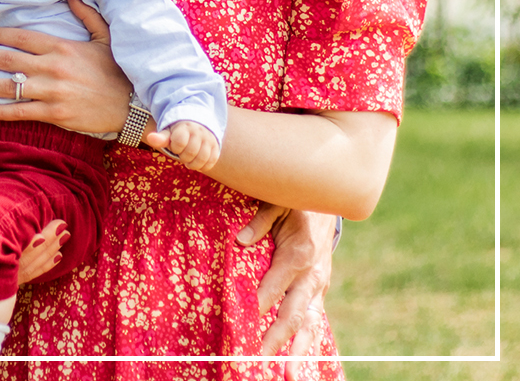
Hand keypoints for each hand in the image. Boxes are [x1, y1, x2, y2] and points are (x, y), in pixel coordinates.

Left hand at [0, 0, 131, 134]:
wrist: (132, 105)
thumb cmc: (118, 71)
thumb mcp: (105, 37)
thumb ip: (87, 14)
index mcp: (61, 46)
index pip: (22, 37)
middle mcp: (52, 67)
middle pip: (7, 60)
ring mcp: (51, 92)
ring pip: (8, 86)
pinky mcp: (54, 114)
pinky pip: (20, 112)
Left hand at [144, 120, 219, 171]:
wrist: (196, 126)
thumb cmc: (178, 133)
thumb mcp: (168, 133)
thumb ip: (160, 138)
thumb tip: (150, 138)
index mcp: (185, 127)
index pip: (179, 141)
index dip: (175, 148)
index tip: (175, 146)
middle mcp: (199, 132)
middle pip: (191, 152)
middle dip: (183, 157)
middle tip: (182, 154)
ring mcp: (209, 140)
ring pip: (202, 158)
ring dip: (193, 164)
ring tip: (188, 160)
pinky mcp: (216, 147)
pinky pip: (211, 162)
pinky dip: (203, 166)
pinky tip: (197, 162)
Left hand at [237, 204, 334, 378]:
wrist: (327, 206)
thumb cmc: (295, 203)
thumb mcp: (277, 202)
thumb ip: (259, 221)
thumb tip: (240, 241)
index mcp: (299, 253)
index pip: (276, 284)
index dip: (260, 301)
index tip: (244, 316)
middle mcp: (312, 276)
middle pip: (293, 312)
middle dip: (277, 337)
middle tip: (261, 356)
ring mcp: (318, 287)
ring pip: (308, 323)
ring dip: (298, 351)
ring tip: (288, 374)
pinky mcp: (319, 292)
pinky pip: (314, 320)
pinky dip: (307, 341)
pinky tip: (298, 361)